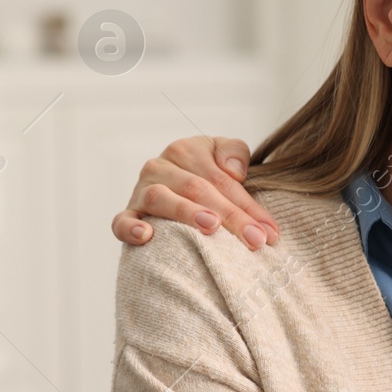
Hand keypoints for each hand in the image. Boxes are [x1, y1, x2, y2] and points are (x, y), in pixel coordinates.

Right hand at [111, 136, 278, 250]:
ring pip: (161, 199)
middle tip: (255, 241)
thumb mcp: (224, 154)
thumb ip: (234, 151)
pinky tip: (147, 236)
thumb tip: (233, 171)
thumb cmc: (208, 174)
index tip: (271, 233)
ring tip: (212, 227)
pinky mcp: (127, 213)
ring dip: (187, 213)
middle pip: (198, 190)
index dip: (249, 207)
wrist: (176, 184)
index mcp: (186, 150)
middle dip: (231, 217)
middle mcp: (160, 167)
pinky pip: (121, 221)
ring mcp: (140, 191)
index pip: (223, 180)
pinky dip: (130, 228)